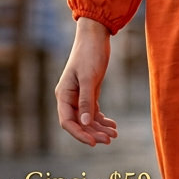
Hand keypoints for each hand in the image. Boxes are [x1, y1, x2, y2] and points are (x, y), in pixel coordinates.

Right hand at [55, 18, 118, 145]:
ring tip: (115, 134)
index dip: (79, 134)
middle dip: (94, 132)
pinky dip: (102, 119)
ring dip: (100, 128)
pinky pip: (93, 111)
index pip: (67, 122)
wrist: (95, 36)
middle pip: (79, 123)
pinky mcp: (89, 92)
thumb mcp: (89, 78)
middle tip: (111, 139)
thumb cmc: (89, 54)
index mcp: (63, 95)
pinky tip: (112, 124)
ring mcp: (79, 96)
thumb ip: (86, 101)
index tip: (94, 142)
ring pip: (88, 119)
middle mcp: (69, 97)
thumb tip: (84, 123)